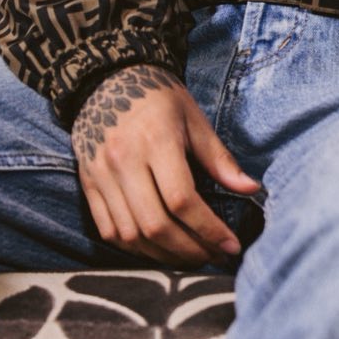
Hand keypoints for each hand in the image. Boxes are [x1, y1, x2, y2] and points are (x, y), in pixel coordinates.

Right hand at [70, 64, 260, 265]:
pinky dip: (134, 248)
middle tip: (213, 256)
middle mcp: (124, 161)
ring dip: (163, 256)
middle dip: (189, 250)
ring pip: (130, 235)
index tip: (231, 245)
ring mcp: (101, 175)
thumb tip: (251, 189)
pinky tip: (158, 249)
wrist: (106, 80)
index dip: (209, 229)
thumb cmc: (159, 99)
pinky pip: (108, 230)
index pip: (183, 200)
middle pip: (156, 224)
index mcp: (156, 141)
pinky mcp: (87, 184)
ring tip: (190, 257)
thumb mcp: (194, 119)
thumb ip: (219, 159)